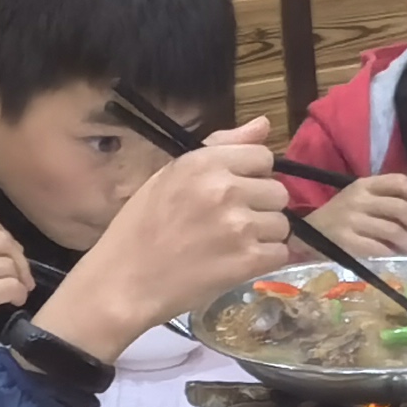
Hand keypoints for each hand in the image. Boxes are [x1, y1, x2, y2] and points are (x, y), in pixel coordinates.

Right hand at [0, 188, 33, 360]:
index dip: (3, 235)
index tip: (5, 253)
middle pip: (1, 239)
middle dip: (17, 257)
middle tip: (17, 273)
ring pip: (8, 264)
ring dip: (19, 277)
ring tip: (16, 288)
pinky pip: (9, 286)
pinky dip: (18, 292)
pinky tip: (13, 300)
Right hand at [41, 120, 292, 361]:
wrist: (124, 282)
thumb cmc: (140, 228)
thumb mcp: (170, 174)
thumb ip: (220, 147)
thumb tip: (264, 123)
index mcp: (204, 163)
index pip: (262, 156)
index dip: (253, 174)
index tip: (234, 191)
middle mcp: (226, 189)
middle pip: (278, 191)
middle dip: (260, 206)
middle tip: (230, 223)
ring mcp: (240, 226)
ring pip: (282, 224)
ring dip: (264, 235)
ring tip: (231, 245)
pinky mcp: (248, 261)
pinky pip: (281, 252)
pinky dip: (264, 260)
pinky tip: (237, 262)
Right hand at [307, 172, 406, 259]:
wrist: (303, 235)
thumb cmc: (337, 217)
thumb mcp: (360, 196)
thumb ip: (387, 189)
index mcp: (363, 185)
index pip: (399, 182)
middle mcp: (358, 199)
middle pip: (401, 207)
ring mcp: (351, 221)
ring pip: (394, 230)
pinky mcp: (346, 242)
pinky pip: (380, 248)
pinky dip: (394, 254)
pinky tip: (397, 258)